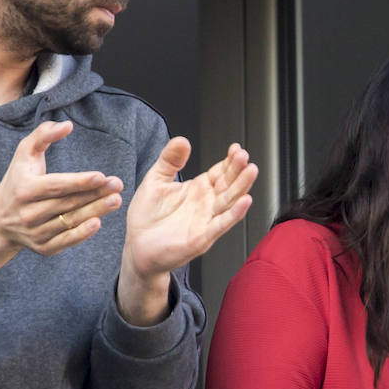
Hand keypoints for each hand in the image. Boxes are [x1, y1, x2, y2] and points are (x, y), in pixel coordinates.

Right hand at [0, 120, 123, 255]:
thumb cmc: (18, 178)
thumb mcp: (24, 153)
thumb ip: (44, 134)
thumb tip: (67, 125)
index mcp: (24, 189)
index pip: (56, 186)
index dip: (79, 182)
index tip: (102, 176)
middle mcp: (28, 213)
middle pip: (67, 204)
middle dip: (95, 194)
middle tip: (118, 185)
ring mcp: (35, 233)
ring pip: (69, 222)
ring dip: (95, 212)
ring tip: (115, 200)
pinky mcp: (42, 248)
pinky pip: (65, 241)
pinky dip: (82, 234)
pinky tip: (98, 222)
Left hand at [117, 139, 256, 323]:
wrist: (137, 248)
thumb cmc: (147, 218)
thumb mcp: (155, 180)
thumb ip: (169, 160)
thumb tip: (182, 140)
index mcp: (198, 189)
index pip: (221, 172)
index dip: (230, 160)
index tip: (236, 148)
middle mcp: (206, 204)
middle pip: (229, 184)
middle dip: (238, 170)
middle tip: (244, 156)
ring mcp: (206, 221)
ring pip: (229, 201)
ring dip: (242, 187)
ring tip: (251, 171)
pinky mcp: (201, 238)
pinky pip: (221, 224)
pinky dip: (234, 214)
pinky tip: (244, 202)